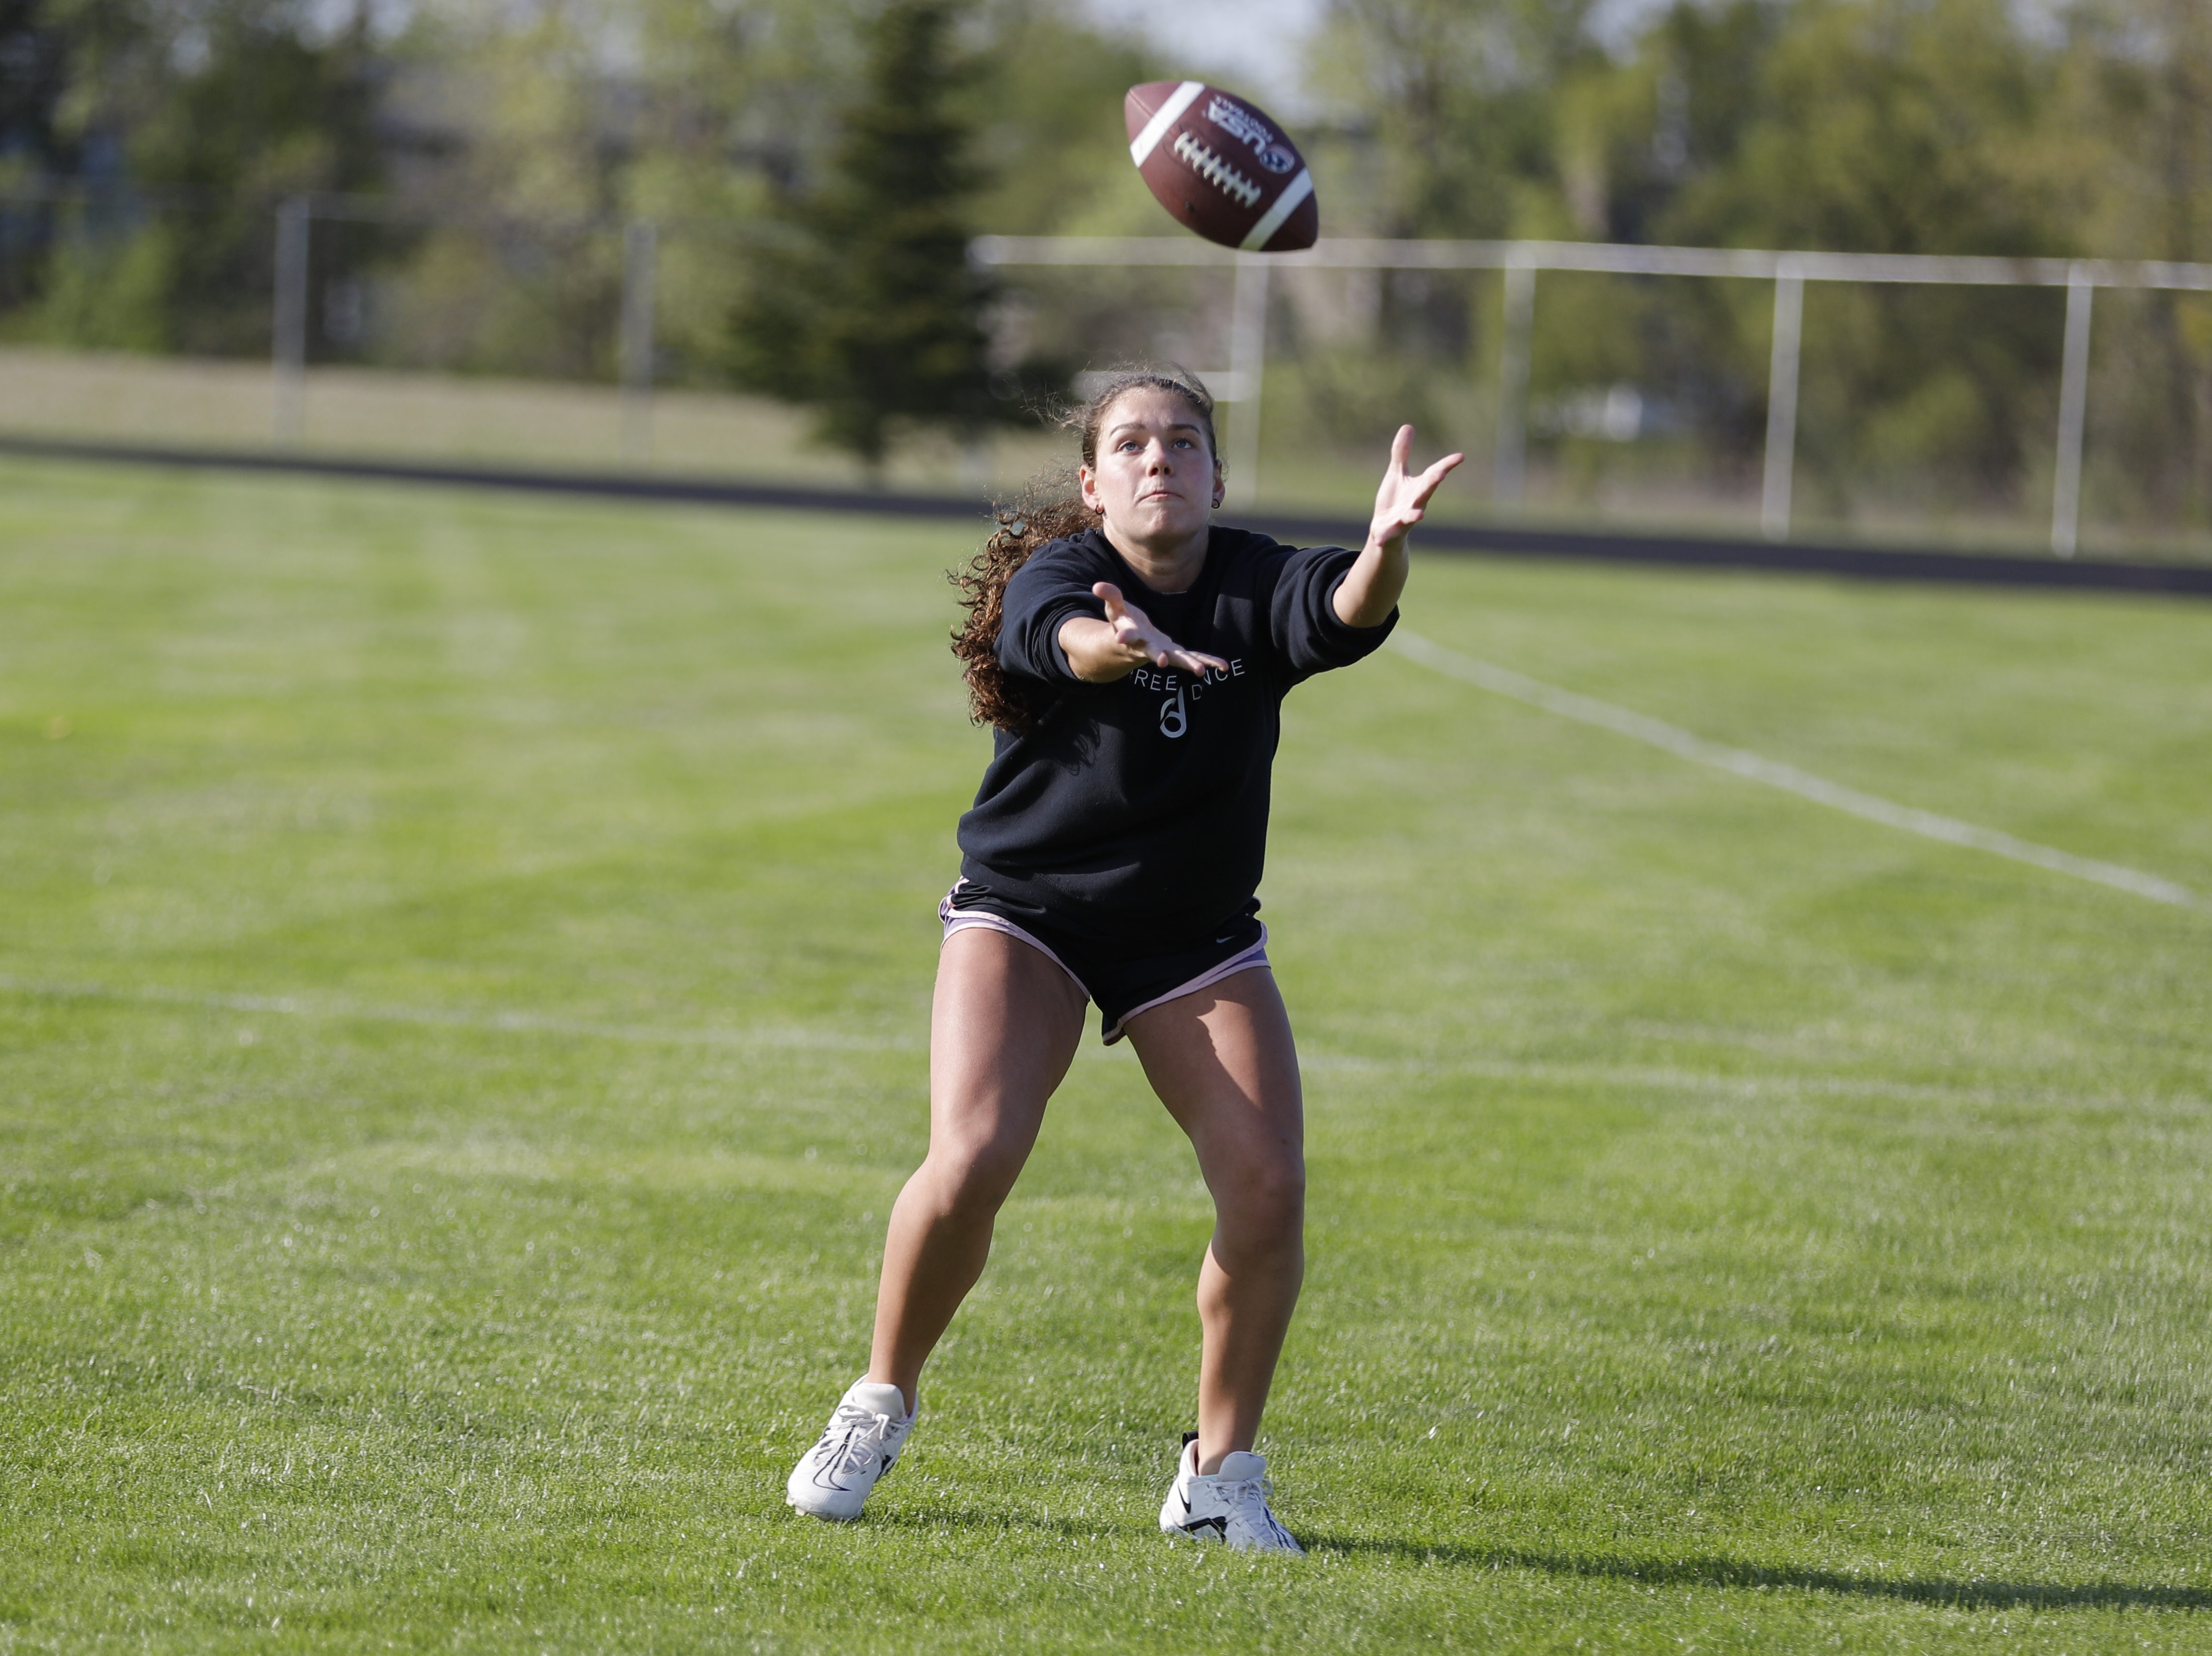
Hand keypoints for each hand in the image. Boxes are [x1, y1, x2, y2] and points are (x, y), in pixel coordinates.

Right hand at [1077, 582, 1228, 678]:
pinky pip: (1193, 657)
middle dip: (1157, 656)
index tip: (1121, 637)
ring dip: (1188, 663)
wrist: (1130, 646)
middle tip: (1163, 662)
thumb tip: (1097, 585)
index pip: (1127, 636)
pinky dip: (1207, 661)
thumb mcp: (1114, 610)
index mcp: (1131, 638)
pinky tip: (1223, 666)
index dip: (1125, 636)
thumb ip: (1110, 597)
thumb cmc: (1122, 624)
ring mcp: (1163, 652)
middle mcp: (1148, 648)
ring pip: (1177, 659)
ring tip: (1200, 670)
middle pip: (1153, 652)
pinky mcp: (1175, 653)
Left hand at [1366, 425, 1464, 557]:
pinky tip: (1379, 539)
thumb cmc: (1394, 500)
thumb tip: (1408, 426)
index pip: (1435, 474)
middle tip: (1441, 474)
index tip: (1461, 456)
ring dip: (1415, 515)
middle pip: (1426, 491)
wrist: (1385, 530)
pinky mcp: (1390, 530)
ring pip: (1411, 516)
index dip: (1447, 465)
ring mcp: (1404, 518)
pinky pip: (1388, 534)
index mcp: (1419, 488)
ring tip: (1419, 516)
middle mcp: (1416, 503)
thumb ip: (1401, 453)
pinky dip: (1384, 536)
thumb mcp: (1397, 473)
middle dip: (1433, 483)